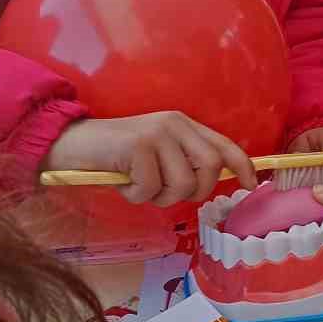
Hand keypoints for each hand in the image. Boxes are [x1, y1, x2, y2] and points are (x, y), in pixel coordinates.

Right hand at [43, 113, 257, 207]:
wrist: (72, 143)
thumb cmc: (115, 157)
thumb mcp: (156, 156)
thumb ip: (183, 163)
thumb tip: (212, 181)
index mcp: (183, 125)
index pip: (223, 145)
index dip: (242, 166)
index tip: (250, 185)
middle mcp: (175, 124)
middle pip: (209, 168)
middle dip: (192, 192)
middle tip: (163, 193)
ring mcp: (157, 133)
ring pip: (182, 184)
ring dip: (159, 197)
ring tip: (138, 186)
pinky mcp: (138, 146)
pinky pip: (151, 188)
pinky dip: (136, 195)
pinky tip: (122, 182)